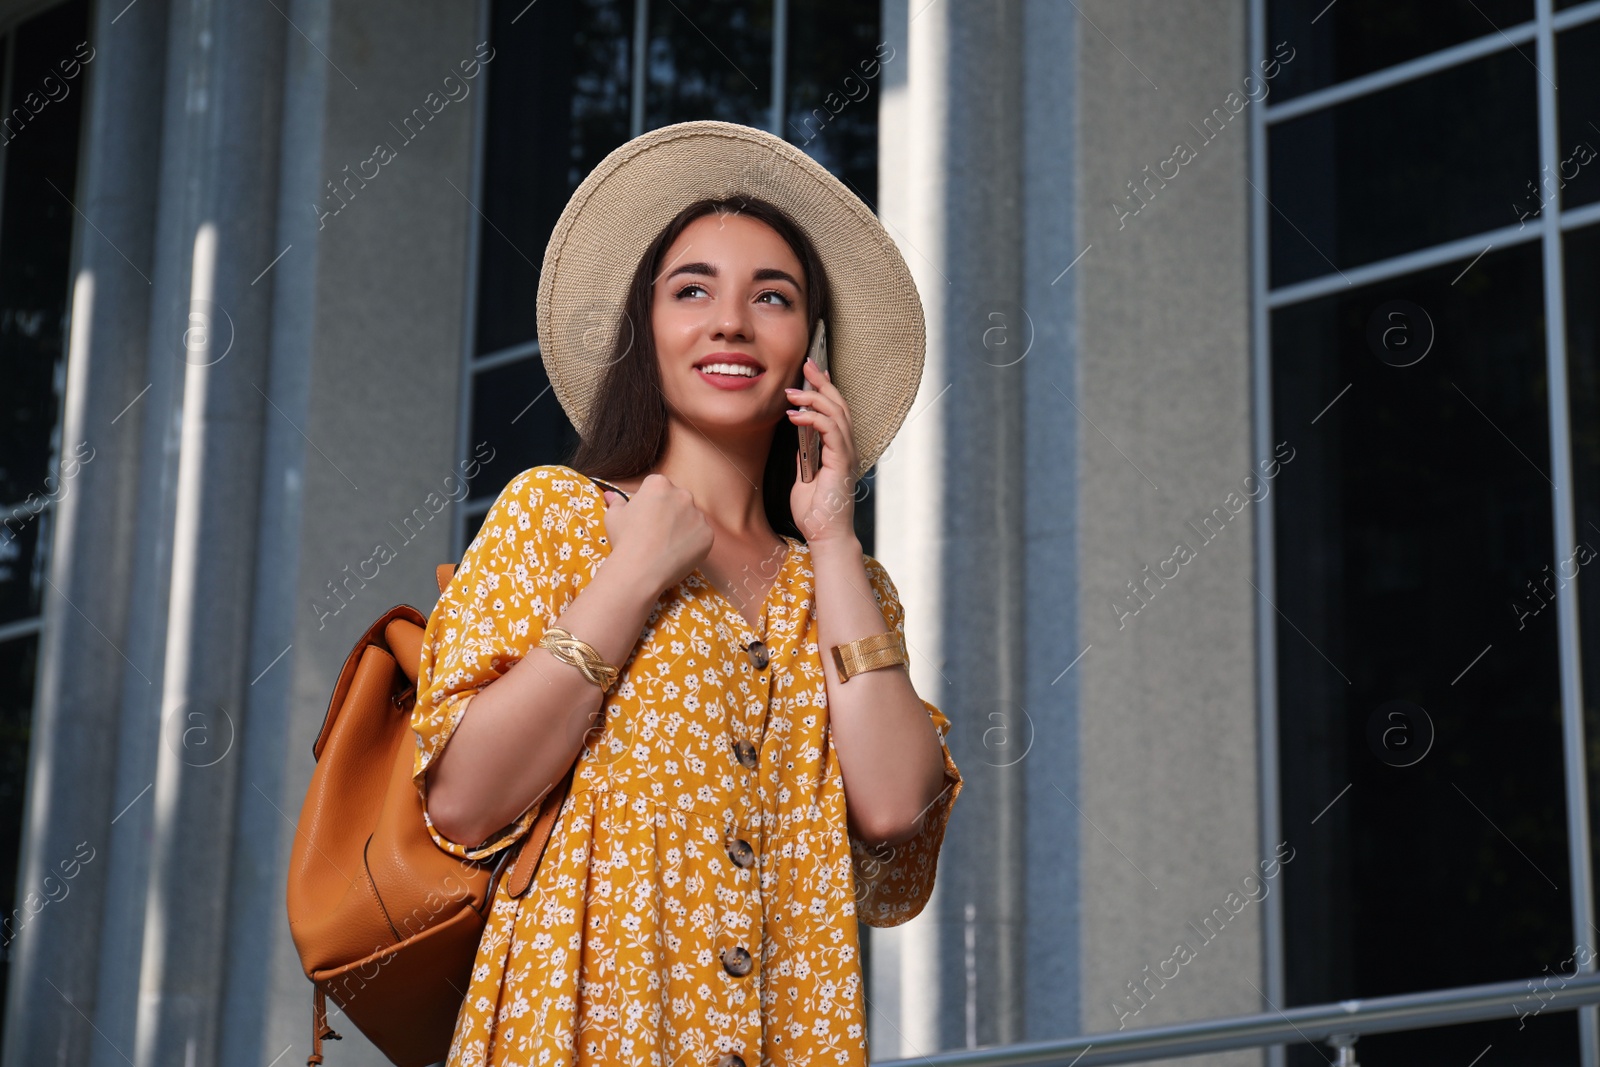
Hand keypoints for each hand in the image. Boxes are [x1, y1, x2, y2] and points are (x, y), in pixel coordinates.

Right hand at [600, 473, 712, 596]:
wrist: (640, 569)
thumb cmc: (624, 540)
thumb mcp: (614, 517)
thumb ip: (617, 502)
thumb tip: (611, 495)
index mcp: (659, 484)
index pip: (657, 487)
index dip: (650, 503)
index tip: (645, 518)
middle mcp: (682, 494)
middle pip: (677, 500)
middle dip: (669, 513)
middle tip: (656, 533)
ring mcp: (698, 515)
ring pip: (691, 518)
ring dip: (682, 528)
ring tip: (666, 546)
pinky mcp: (708, 534)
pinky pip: (701, 536)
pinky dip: (692, 544)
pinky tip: (677, 554)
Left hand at [785, 358, 858, 543]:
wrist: (825, 535)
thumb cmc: (816, 512)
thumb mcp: (804, 477)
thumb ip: (805, 456)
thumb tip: (798, 438)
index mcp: (839, 449)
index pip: (835, 411)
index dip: (825, 388)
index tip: (811, 372)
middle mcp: (846, 448)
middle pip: (838, 404)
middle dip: (822, 381)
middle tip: (807, 363)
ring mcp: (846, 454)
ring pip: (836, 413)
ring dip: (813, 397)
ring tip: (792, 390)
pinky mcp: (841, 461)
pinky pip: (830, 430)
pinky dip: (813, 418)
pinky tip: (795, 415)